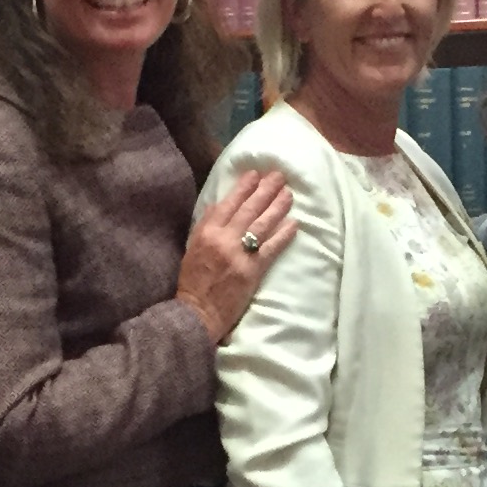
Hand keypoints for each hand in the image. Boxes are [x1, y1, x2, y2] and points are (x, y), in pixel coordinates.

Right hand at [176, 169, 296, 343]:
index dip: (243, 187)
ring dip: (278, 207)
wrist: (198, 312)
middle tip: (279, 176)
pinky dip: (283, 235)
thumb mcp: (192, 248)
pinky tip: (294, 224)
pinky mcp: (253, 270)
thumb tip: (218, 204)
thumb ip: (205, 225)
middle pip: (249, 209)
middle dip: (266, 190)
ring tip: (289, 194)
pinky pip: (272, 248)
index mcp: (207, 232)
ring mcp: (240, 254)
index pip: (228, 203)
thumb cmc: (193, 281)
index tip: (255, 174)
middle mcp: (224, 238)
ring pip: (262, 224)